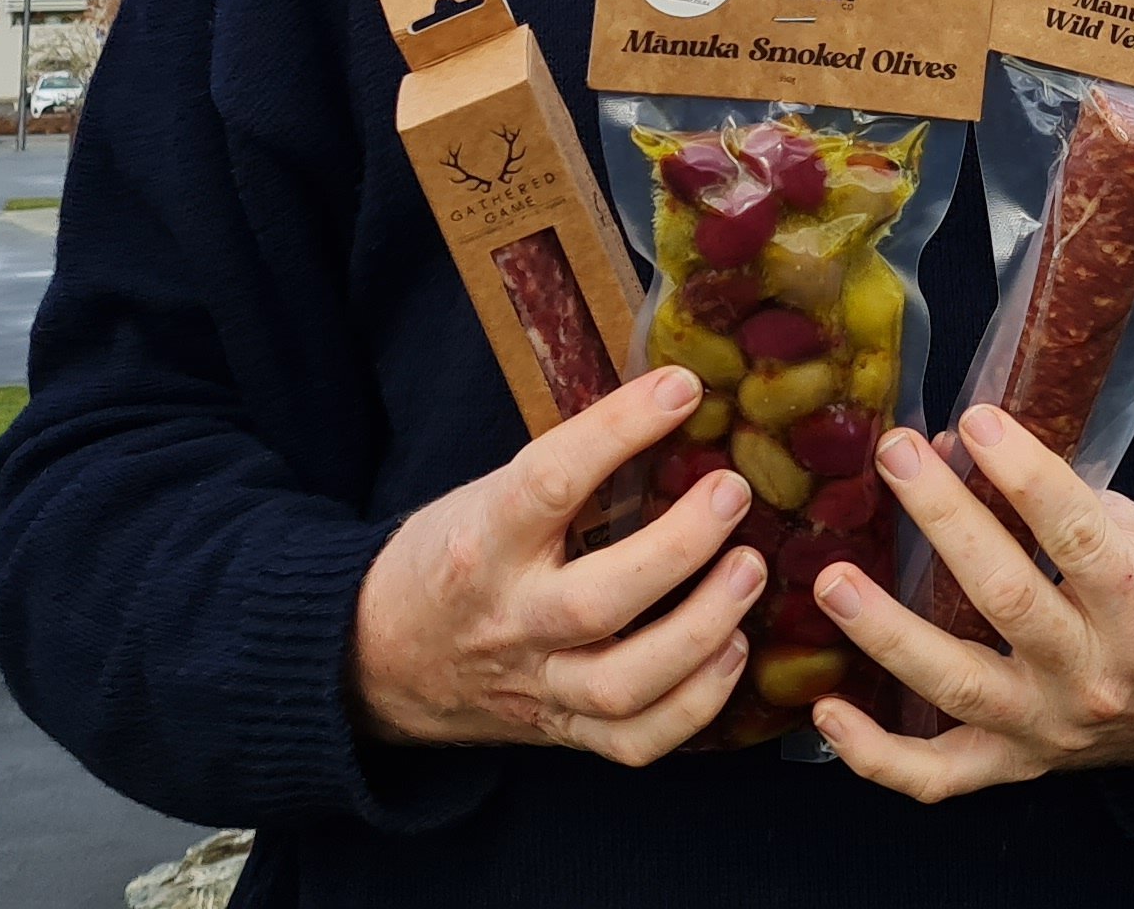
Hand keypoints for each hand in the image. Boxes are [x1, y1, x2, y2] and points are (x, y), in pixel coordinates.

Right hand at [350, 367, 760, 759]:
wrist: (383, 658)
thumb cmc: (454, 555)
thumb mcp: (485, 496)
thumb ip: (566, 472)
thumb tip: (675, 405)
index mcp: (483, 542)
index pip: (550, 481)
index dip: (619, 430)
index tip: (684, 390)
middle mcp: (510, 619)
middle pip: (597, 602)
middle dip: (679, 547)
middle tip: (733, 493)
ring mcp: (537, 686)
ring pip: (622, 684)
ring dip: (701, 631)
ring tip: (750, 571)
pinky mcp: (562, 731)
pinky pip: (633, 741)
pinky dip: (694, 707)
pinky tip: (733, 652)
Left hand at [805, 407, 1133, 802]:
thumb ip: (1059, 499)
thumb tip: (954, 446)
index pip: (1079, 536)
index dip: (1026, 475)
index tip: (977, 421)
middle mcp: (1094, 676)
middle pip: (1007, 598)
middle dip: (944, 520)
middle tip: (893, 456)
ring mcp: (1049, 729)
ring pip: (958, 685)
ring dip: (887, 632)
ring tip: (832, 581)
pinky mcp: (1016, 766)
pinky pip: (938, 775)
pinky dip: (876, 754)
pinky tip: (826, 710)